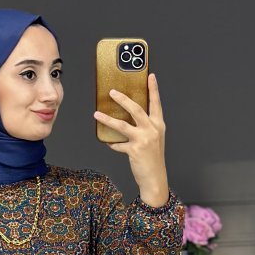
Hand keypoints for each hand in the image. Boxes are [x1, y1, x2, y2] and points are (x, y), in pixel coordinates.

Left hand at [94, 72, 168, 204]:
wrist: (155, 178)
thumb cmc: (153, 158)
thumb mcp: (153, 139)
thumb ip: (144, 127)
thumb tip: (127, 117)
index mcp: (158, 125)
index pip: (156, 103)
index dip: (153, 89)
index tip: (150, 75)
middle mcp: (152, 130)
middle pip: (136, 109)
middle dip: (123, 99)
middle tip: (112, 92)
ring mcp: (144, 140)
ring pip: (123, 125)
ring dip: (108, 119)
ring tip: (96, 114)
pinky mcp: (134, 150)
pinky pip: (118, 144)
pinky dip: (112, 143)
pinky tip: (107, 142)